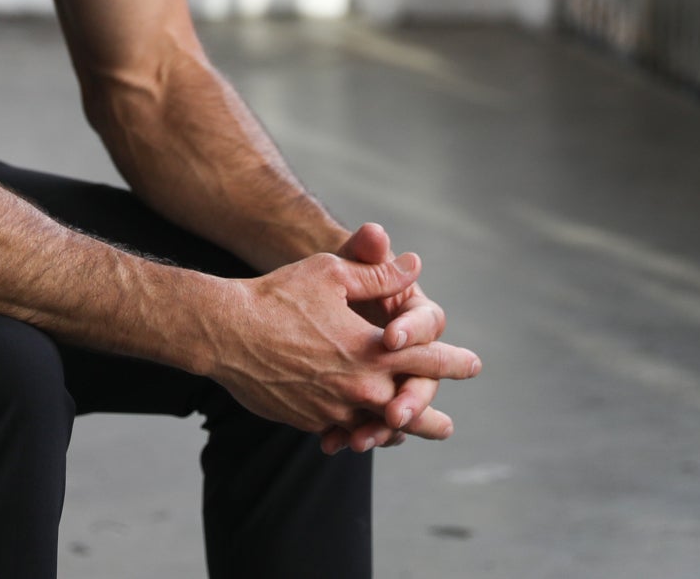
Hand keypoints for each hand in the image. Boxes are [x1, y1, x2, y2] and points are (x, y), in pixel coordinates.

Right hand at [208, 252, 480, 442]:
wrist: (225, 332)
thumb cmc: (278, 295)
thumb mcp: (331, 273)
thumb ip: (377, 273)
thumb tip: (413, 264)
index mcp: (373, 351)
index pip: (428, 361)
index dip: (455, 363)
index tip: (474, 366)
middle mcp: (359, 387)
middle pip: (408, 410)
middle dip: (430, 418)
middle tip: (446, 428)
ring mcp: (333, 409)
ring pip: (372, 426)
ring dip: (390, 431)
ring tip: (400, 435)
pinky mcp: (308, 420)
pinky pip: (338, 428)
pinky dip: (349, 428)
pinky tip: (351, 429)